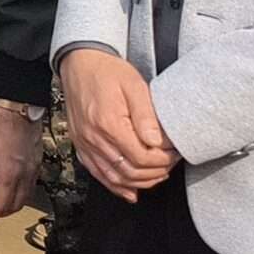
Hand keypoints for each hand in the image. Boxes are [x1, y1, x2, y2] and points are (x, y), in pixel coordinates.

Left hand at [0, 99, 41, 220]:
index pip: (0, 205)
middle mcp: (25, 175)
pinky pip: (31, 186)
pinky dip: (20, 194)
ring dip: (11, 205)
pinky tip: (11, 188)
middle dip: (0, 213)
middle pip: (15, 205)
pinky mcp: (38, 163)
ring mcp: (34, 170)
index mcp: (9, 174)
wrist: (18, 106)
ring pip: (25, 198)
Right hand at [60, 48, 177, 200]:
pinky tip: (129, 191)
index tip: (174, 153)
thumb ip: (147, 116)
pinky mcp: (80, 144)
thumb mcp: (134, 86)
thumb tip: (158, 143)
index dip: (163, 161)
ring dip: (138, 182)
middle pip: (130, 172)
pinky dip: (115, 185)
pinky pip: (97, 172)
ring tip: (156, 176)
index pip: (142, 158)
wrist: (78, 63)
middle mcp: (93, 138)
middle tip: (170, 164)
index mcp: (109, 124)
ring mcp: (84, 143)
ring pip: (114, 177)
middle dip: (155, 173)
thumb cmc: (106, 71)